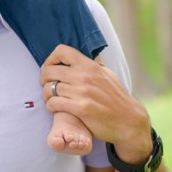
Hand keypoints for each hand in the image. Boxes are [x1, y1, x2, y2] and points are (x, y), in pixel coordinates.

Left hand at [41, 45, 152, 162]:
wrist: (127, 119)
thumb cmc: (116, 97)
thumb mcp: (107, 74)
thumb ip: (94, 64)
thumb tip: (87, 54)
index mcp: (90, 65)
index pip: (61, 51)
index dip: (50, 59)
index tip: (51, 68)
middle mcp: (84, 76)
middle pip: (49, 71)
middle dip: (44, 79)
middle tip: (47, 85)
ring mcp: (82, 92)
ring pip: (49, 89)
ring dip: (46, 95)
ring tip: (51, 98)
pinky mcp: (80, 109)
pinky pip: (53, 104)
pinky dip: (51, 106)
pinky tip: (56, 108)